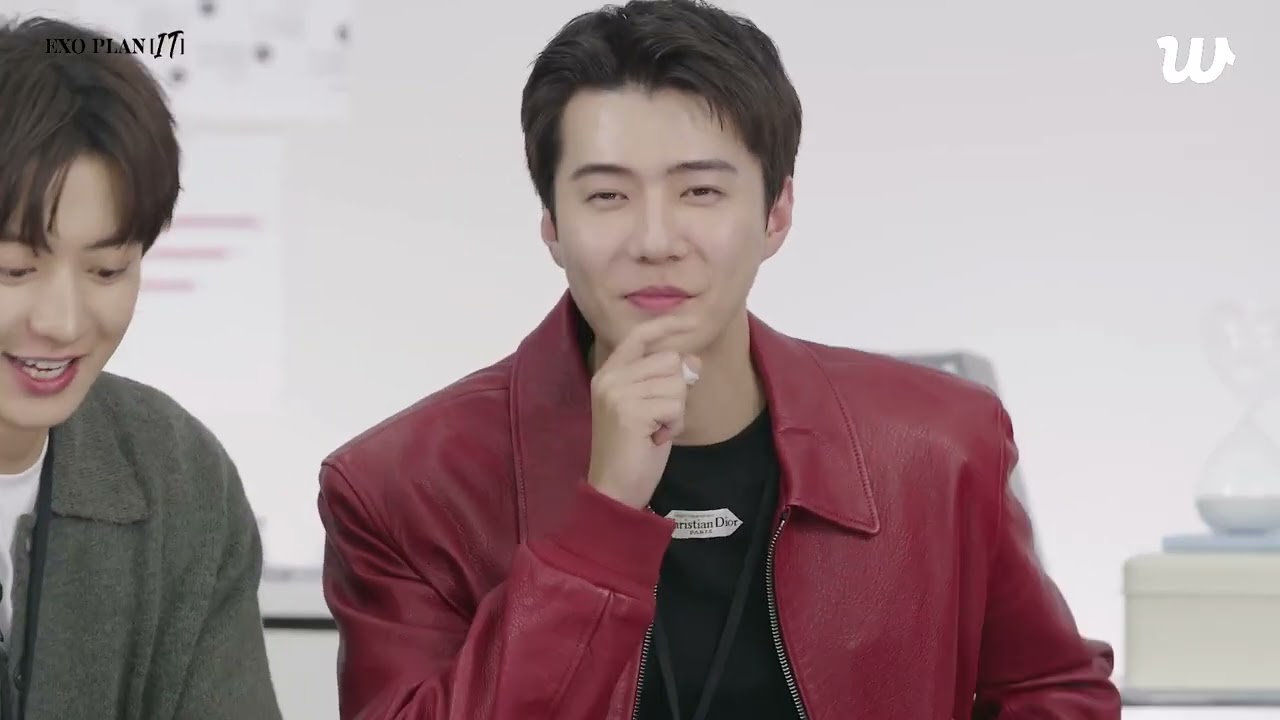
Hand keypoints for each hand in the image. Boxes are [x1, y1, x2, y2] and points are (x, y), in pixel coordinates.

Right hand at [586, 314, 700, 509]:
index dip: (667, 325)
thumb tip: (694, 361)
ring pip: (676, 383)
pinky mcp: (630, 411)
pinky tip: (657, 438)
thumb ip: (667, 380)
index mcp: (609, 372)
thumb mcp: (651, 408)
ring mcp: (618, 393)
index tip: (693, 319)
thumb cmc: (634, 449)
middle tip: (660, 417)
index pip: (640, 335)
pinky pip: (675, 405)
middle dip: (678, 389)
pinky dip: (675, 425)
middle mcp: (610, 378)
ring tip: (656, 430)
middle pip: (669, 360)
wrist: (614, 488)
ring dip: (677, 411)